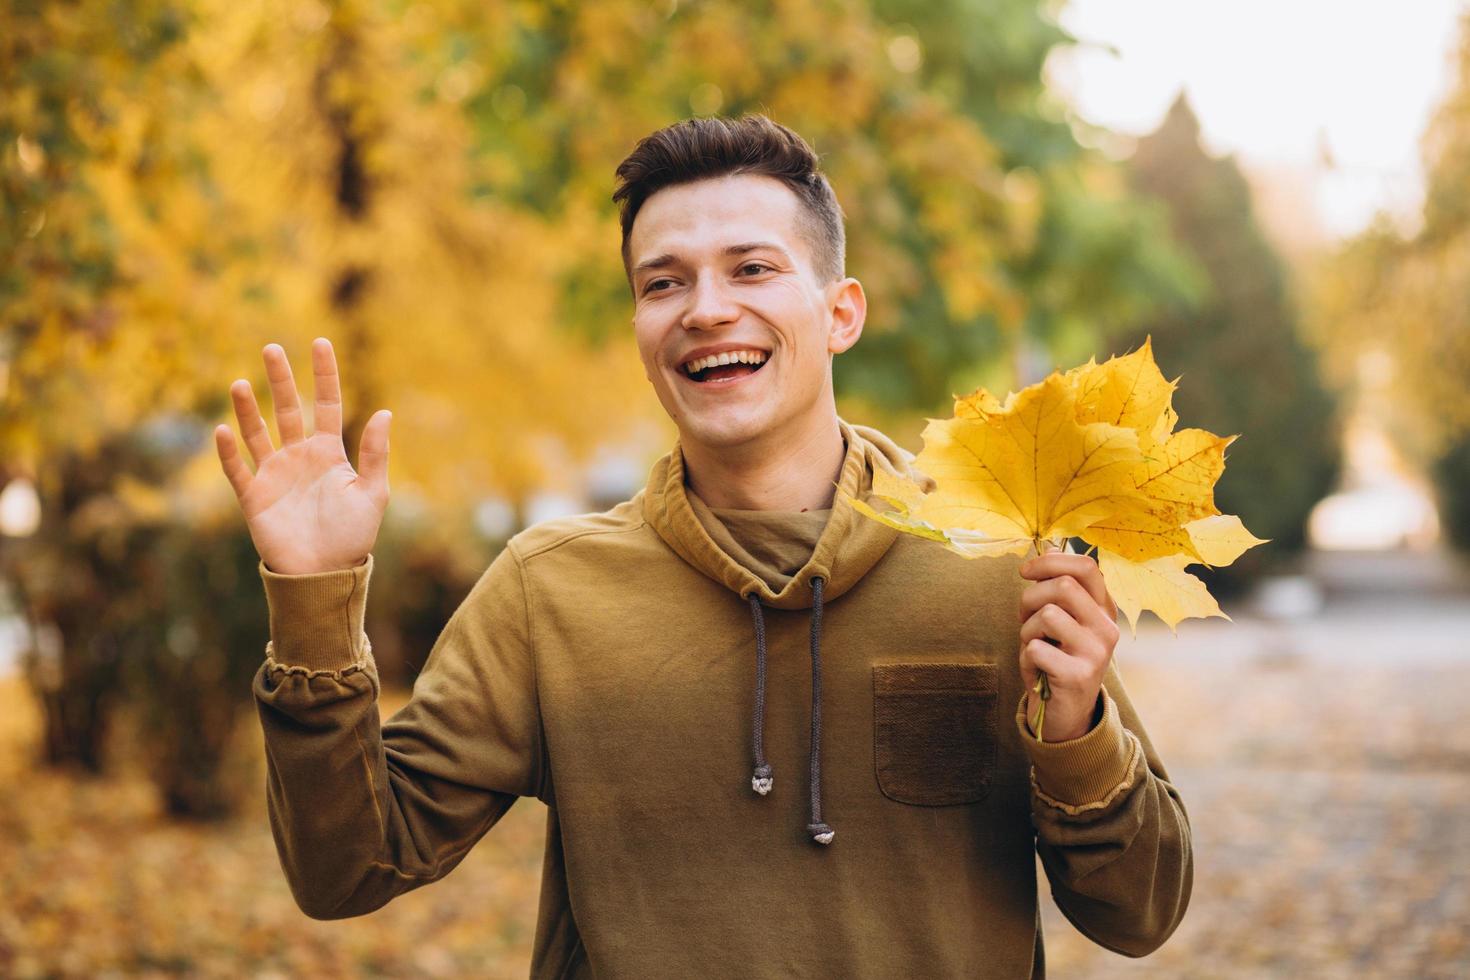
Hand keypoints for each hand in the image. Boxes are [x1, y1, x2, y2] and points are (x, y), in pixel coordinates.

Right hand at [214, 338, 390, 574]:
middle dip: (281, 380)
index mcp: (329, 453)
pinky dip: (229, 452)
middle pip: (288, 410)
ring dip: (249, 409)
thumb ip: (375, 453)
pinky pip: (238, 470)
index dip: (324, 374)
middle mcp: (299, 457)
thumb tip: (385, 411)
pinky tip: (223, 429)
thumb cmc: (353, 536)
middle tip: (272, 348)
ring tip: (241, 383)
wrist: (325, 574)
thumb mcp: (372, 493)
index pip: (326, 404)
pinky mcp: (254, 498)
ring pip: (258, 434)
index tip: (321, 342)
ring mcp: (274, 475)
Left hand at [1018, 542, 1120, 741]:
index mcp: (1103, 609)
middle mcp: (1106, 628)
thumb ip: (1056, 589)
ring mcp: (1096, 652)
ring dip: (1027, 630)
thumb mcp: (1060, 620)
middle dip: (1030, 598)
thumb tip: (1045, 553)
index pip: (1086, 566)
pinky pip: (1036, 648)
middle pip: (1063, 586)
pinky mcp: (1079, 675)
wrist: (1065, 712)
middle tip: (1024, 618)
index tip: (1025, 571)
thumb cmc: (1056, 658)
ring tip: (1034, 646)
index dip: (1050, 561)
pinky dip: (1026, 658)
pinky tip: (1037, 670)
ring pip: (1047, 615)